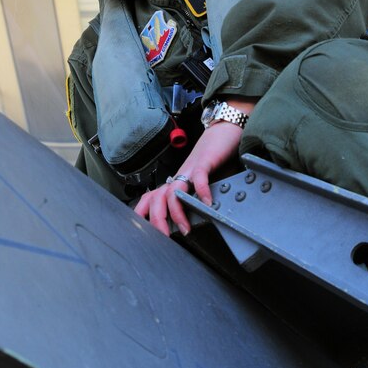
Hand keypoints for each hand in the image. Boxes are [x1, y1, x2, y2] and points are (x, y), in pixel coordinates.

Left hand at [134, 120, 243, 236]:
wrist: (224, 129)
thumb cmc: (214, 156)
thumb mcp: (201, 182)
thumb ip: (196, 197)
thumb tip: (198, 219)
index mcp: (176, 182)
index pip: (151, 198)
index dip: (143, 214)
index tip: (144, 233)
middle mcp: (179, 176)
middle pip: (157, 198)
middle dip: (157, 220)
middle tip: (165, 238)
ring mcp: (190, 168)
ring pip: (173, 191)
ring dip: (177, 212)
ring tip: (186, 228)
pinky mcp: (204, 161)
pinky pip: (198, 177)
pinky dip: (201, 192)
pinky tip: (207, 204)